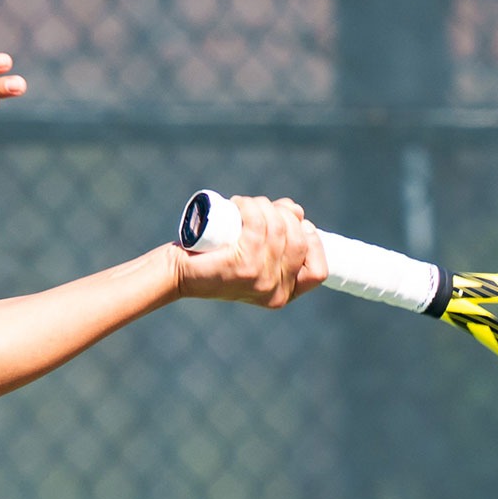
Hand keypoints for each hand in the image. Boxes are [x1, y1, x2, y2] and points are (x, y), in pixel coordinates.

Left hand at [171, 196, 326, 308]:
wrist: (178, 273)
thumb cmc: (215, 258)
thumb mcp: (253, 255)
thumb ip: (277, 242)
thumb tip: (296, 212)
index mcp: (283, 295)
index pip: (318, 271)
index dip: (313, 242)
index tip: (297, 223)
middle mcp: (275, 291)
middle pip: (300, 242)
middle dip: (286, 215)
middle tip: (263, 207)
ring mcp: (260, 280)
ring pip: (279, 229)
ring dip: (264, 206)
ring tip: (245, 204)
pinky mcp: (242, 266)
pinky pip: (258, 225)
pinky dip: (251, 207)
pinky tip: (239, 203)